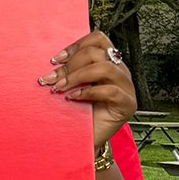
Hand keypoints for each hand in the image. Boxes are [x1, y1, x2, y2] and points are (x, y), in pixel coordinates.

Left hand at [38, 31, 136, 150]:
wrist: (80, 140)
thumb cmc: (74, 111)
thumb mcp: (69, 85)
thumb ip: (67, 70)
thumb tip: (51, 60)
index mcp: (107, 62)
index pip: (99, 39)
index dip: (76, 45)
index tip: (55, 60)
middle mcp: (120, 72)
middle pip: (98, 52)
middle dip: (70, 65)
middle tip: (52, 79)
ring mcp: (126, 88)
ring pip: (105, 68)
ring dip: (77, 76)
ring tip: (60, 88)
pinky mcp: (128, 104)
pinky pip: (110, 90)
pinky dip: (88, 92)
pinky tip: (73, 98)